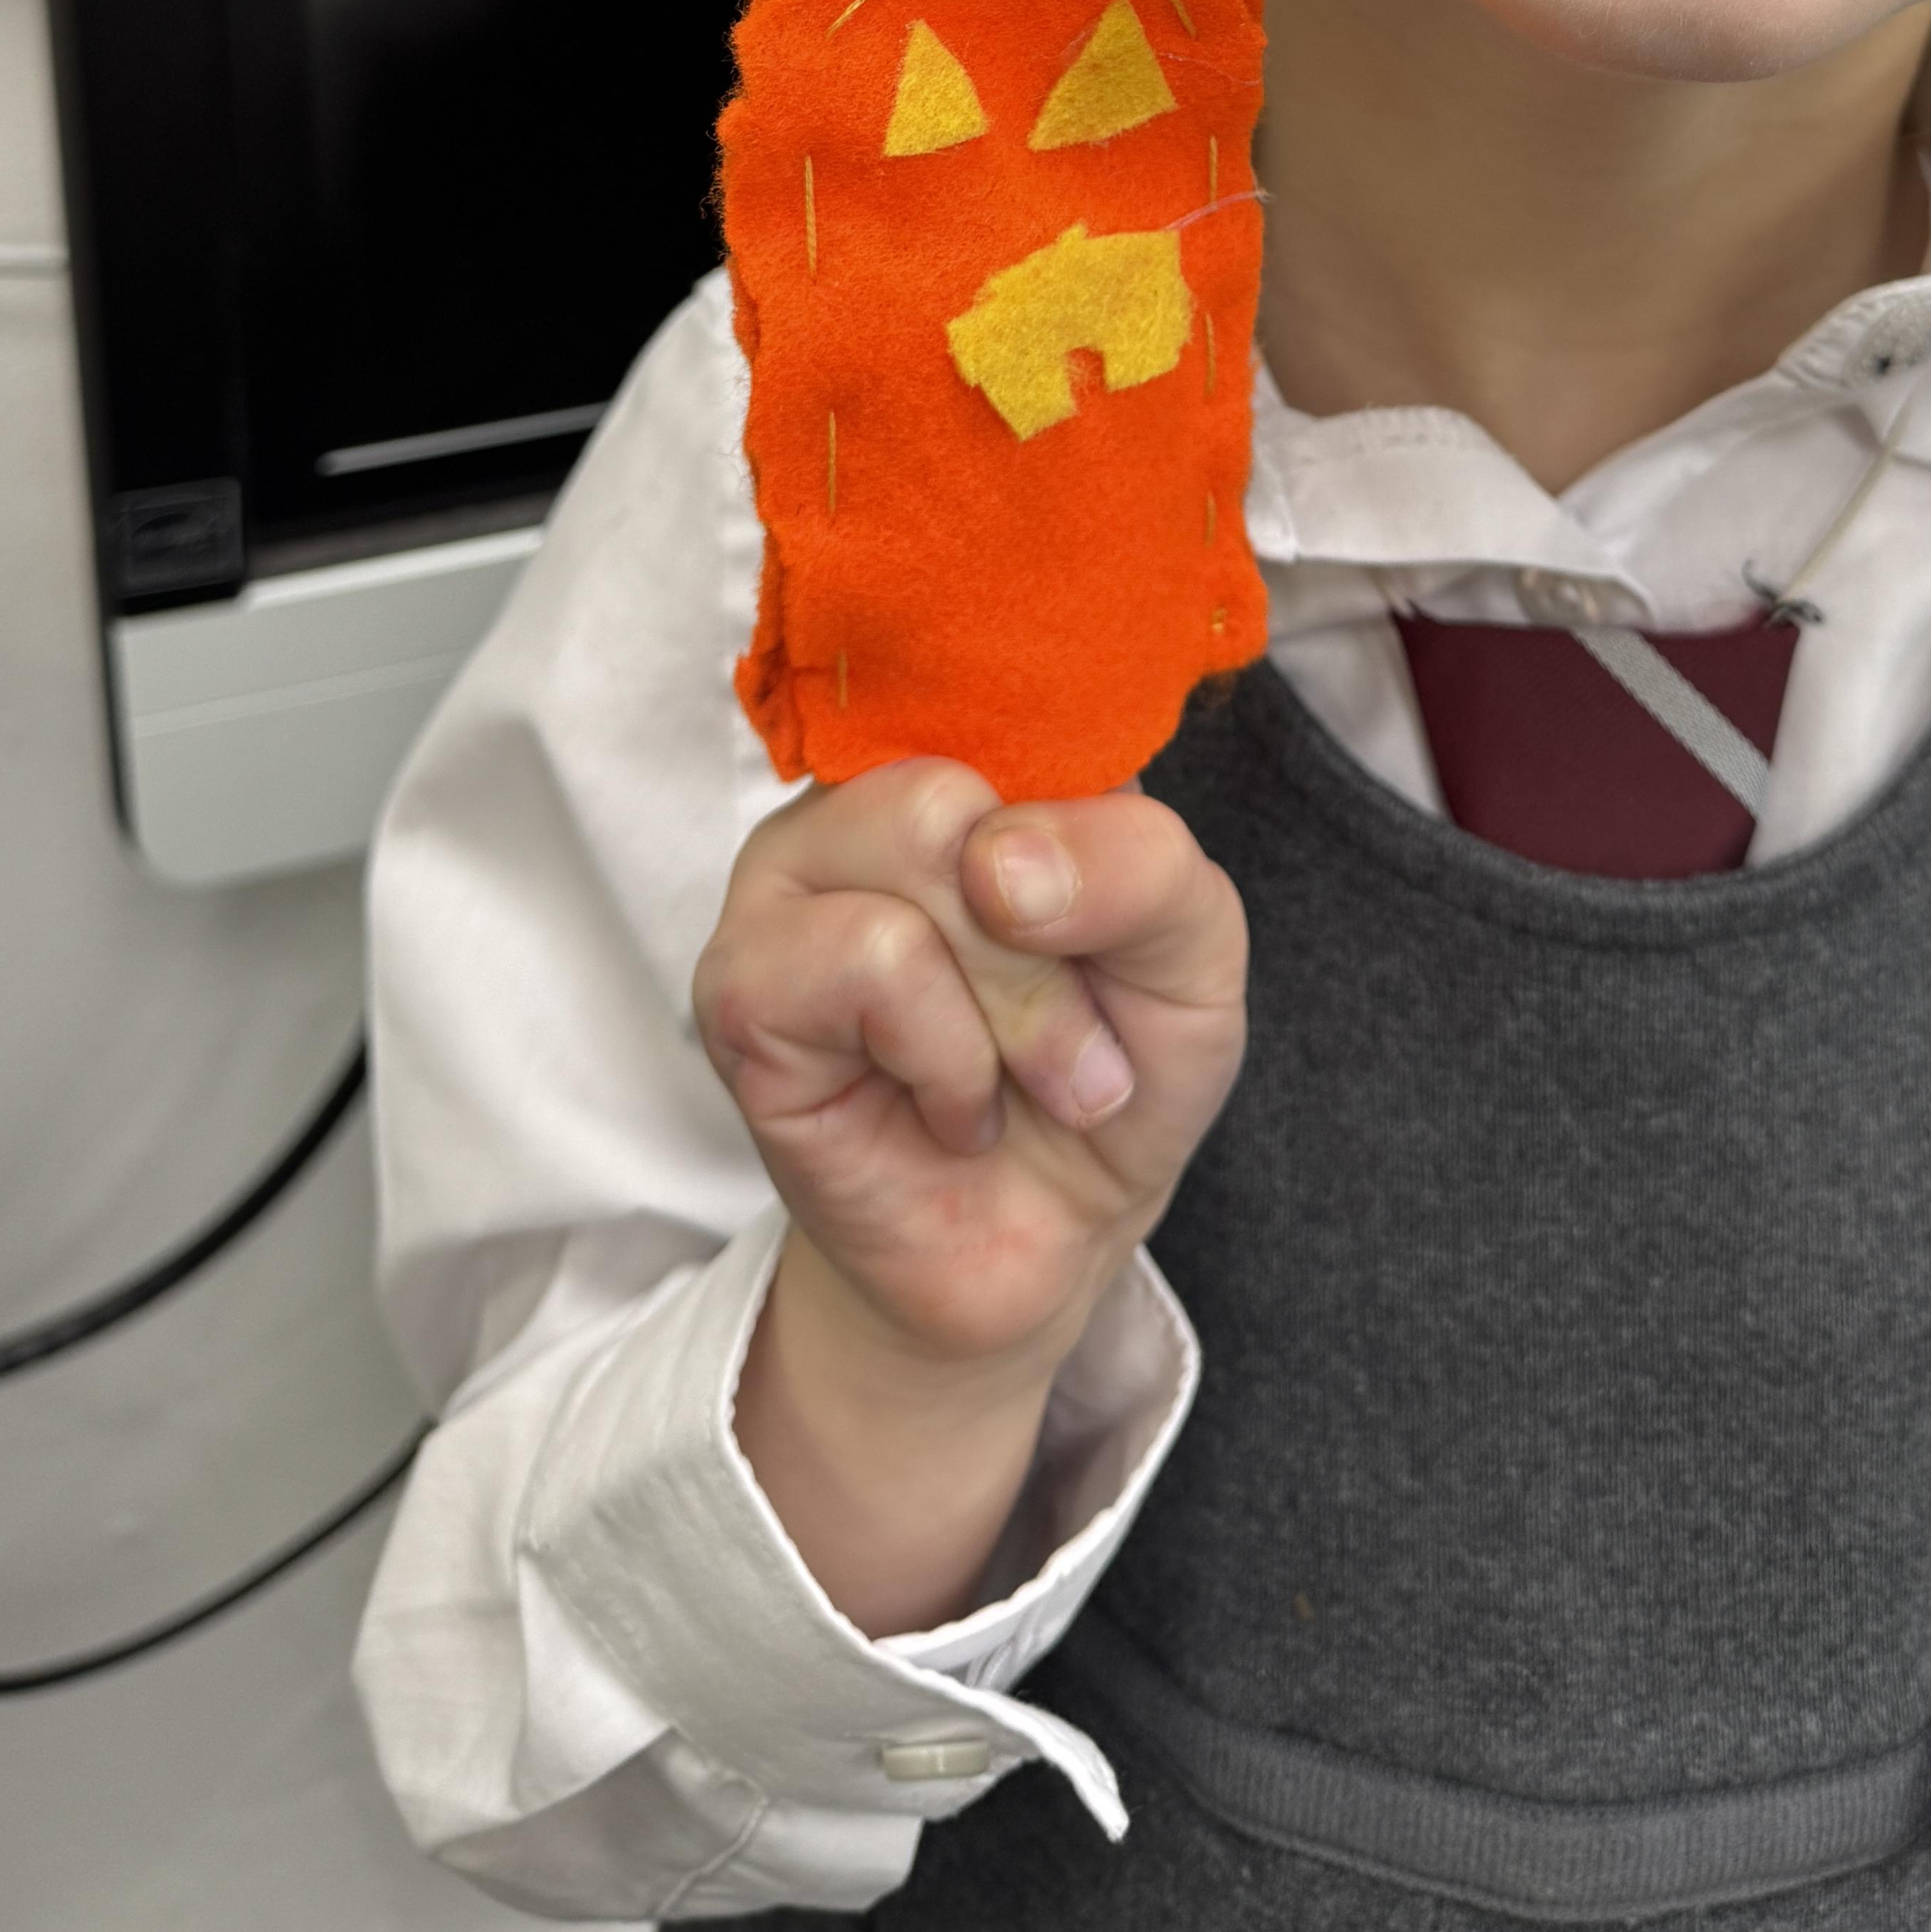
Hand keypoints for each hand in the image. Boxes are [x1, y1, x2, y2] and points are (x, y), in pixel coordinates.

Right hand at [693, 758, 1245, 1627]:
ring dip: (1014, 1012)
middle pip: (966, 791)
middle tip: (1077, 1052)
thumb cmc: (1108, 1074)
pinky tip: (952, 1110)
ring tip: (1014, 1087)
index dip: (1084, 812)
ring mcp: (787, 881)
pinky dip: (947, 1057)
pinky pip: (865, 959)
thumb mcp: (1190, 961)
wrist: (1045, 1247)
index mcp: (979, 754)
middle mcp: (870, 794)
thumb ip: (1145, 868)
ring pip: (923, 857)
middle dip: (1055, 948)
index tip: (1113, 928)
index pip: (1017, 684)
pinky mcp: (740, 985)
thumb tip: (1002, 858)